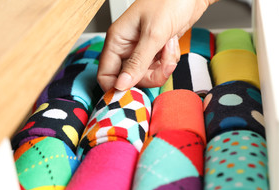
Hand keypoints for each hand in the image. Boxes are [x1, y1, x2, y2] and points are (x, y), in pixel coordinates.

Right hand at [97, 0, 218, 91]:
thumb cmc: (169, 2)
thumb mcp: (153, 34)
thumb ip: (137, 62)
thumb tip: (121, 85)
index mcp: (117, 40)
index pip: (106, 74)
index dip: (117, 87)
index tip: (133, 92)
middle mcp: (127, 47)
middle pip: (132, 79)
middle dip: (152, 74)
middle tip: (164, 62)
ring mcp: (142, 50)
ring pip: (148, 74)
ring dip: (164, 65)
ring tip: (169, 46)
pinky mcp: (156, 50)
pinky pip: (160, 67)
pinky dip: (170, 59)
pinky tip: (172, 43)